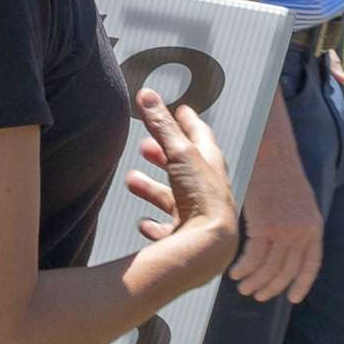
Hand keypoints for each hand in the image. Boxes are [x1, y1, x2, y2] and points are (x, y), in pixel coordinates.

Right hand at [124, 89, 238, 286]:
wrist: (208, 249)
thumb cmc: (202, 200)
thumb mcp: (180, 153)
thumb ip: (161, 125)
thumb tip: (148, 95)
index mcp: (211, 166)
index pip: (201, 137)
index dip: (188, 122)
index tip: (181, 111)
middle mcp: (207, 191)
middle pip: (184, 168)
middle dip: (164, 155)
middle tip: (147, 145)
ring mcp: (197, 216)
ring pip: (172, 197)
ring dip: (153, 188)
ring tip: (132, 178)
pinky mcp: (185, 240)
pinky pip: (167, 230)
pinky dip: (154, 224)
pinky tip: (144, 223)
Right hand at [229, 94, 321, 303]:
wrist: (273, 152)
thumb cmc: (281, 173)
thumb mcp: (301, 201)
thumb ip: (298, 225)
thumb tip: (287, 246)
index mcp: (315, 227)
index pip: (311, 265)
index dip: (301, 284)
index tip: (291, 299)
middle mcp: (303, 233)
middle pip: (286, 271)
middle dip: (271, 288)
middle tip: (256, 294)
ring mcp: (284, 231)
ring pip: (268, 268)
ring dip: (254, 282)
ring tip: (242, 287)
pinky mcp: (264, 226)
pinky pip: (253, 258)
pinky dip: (243, 269)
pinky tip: (234, 272)